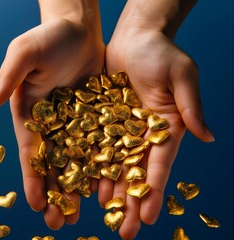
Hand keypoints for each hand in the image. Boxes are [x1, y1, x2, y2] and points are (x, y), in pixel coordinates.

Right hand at [0, 18, 104, 228]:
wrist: (77, 26)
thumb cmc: (46, 36)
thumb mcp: (24, 53)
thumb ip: (8, 78)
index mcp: (28, 113)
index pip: (30, 152)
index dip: (32, 179)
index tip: (36, 205)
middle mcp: (49, 123)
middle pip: (51, 164)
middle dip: (55, 193)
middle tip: (60, 223)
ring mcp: (72, 122)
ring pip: (74, 161)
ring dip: (76, 188)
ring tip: (79, 216)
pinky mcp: (93, 117)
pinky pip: (96, 146)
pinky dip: (98, 168)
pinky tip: (103, 188)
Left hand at [103, 24, 213, 238]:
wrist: (134, 37)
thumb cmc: (161, 52)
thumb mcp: (181, 75)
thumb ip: (190, 106)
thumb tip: (208, 137)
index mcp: (165, 127)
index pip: (159, 164)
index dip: (153, 190)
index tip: (149, 216)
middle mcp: (142, 133)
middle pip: (136, 173)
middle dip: (131, 202)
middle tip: (125, 231)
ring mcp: (120, 129)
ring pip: (114, 166)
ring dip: (110, 191)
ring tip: (104, 215)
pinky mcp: (100, 120)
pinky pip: (94, 147)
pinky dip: (91, 167)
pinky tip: (85, 187)